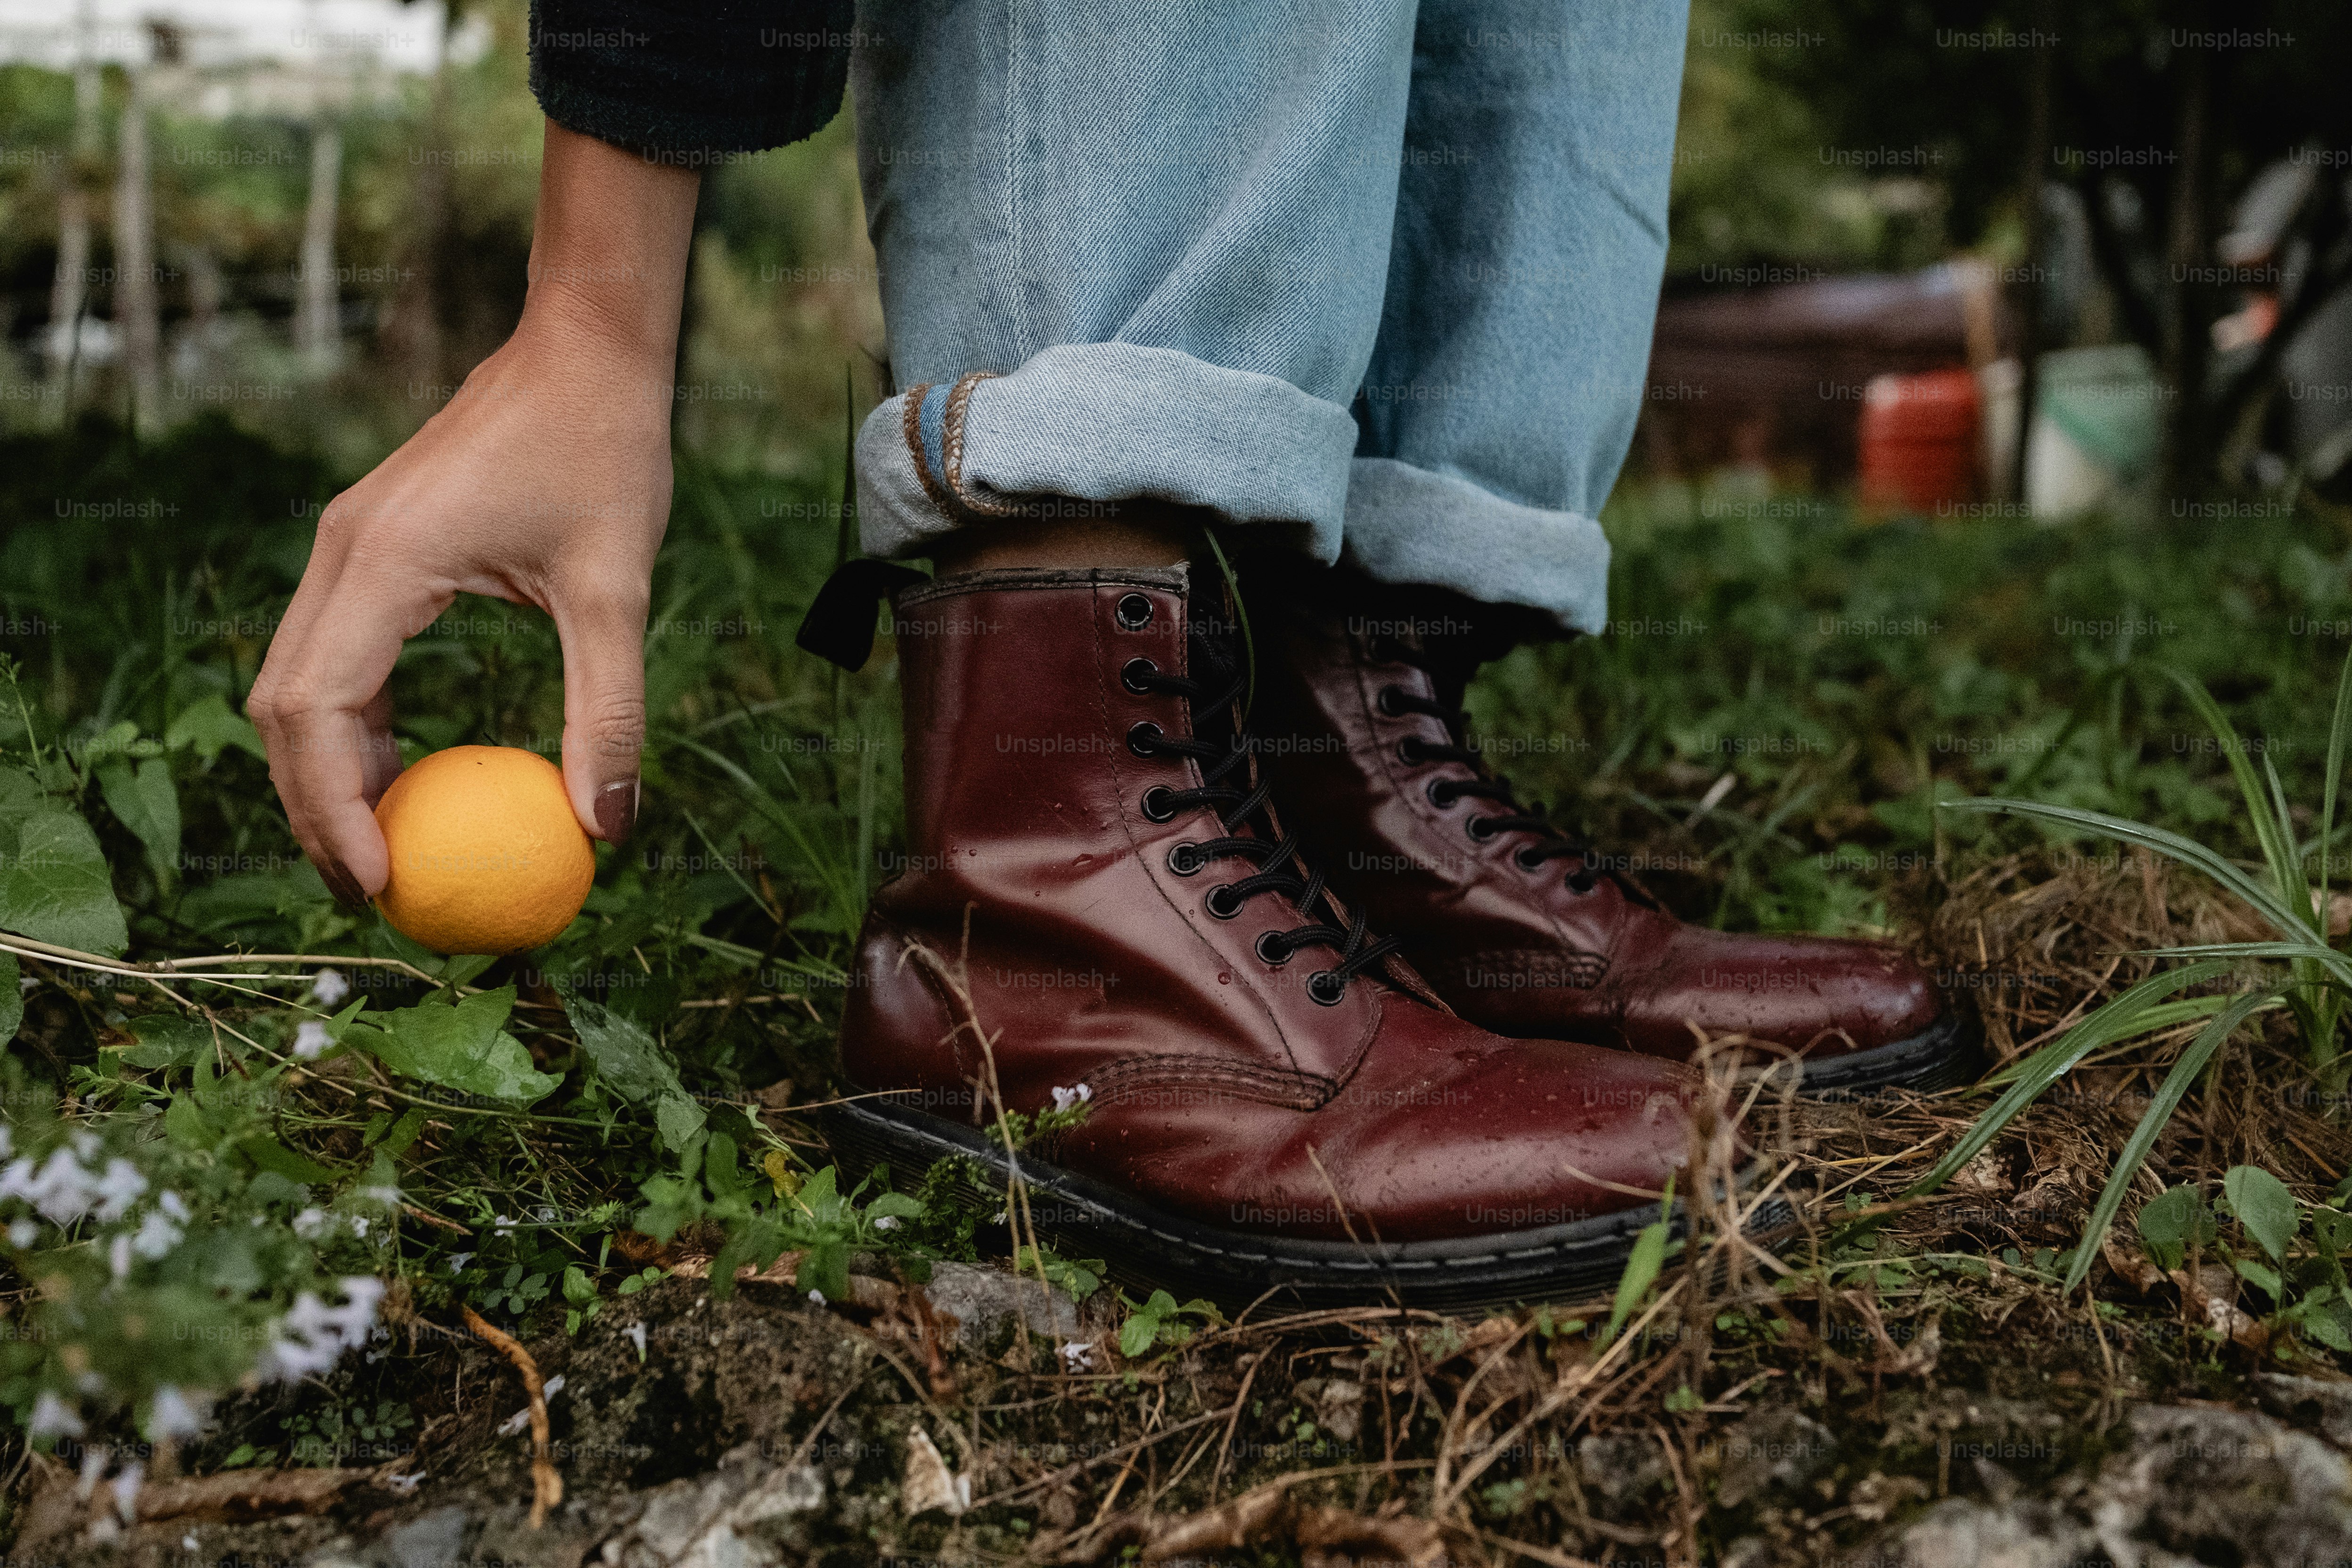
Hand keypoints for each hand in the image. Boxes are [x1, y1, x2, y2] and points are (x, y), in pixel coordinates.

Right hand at [249, 123, 698, 903]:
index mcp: (386, 561)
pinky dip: (354, 725)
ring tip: (383, 850)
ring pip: (298, 683)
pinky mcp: (370, 547)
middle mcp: (344, 553)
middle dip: (315, 807)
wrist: (585, 353)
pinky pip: (335, 654)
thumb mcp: (619, 591)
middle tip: (374, 892)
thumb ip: (609, 708)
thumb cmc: (607, 455)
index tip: (379, 881)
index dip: (334, 807)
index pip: (318, 710)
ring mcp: (347, 547)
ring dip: (328, 770)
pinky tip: (403, 775)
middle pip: (284, 708)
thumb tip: (611, 825)